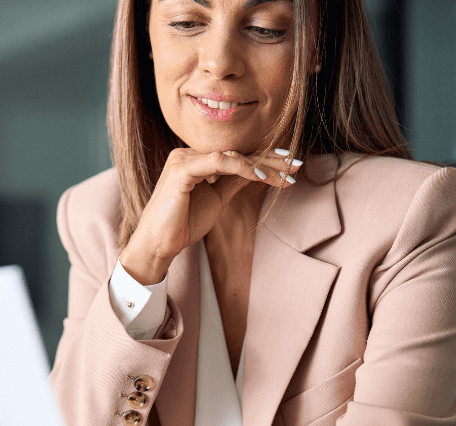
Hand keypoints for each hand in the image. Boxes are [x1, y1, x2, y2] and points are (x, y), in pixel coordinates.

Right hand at [120, 148, 300, 284]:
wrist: (159, 243)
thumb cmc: (182, 224)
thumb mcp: (216, 199)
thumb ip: (232, 182)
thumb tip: (257, 171)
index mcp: (194, 160)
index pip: (235, 155)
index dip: (264, 158)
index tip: (289, 164)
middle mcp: (188, 154)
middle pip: (236, 152)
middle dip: (270, 158)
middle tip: (297, 163)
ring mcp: (183, 159)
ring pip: (231, 156)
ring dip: (262, 165)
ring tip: (286, 175)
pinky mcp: (181, 170)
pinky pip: (218, 162)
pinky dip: (242, 168)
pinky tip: (262, 177)